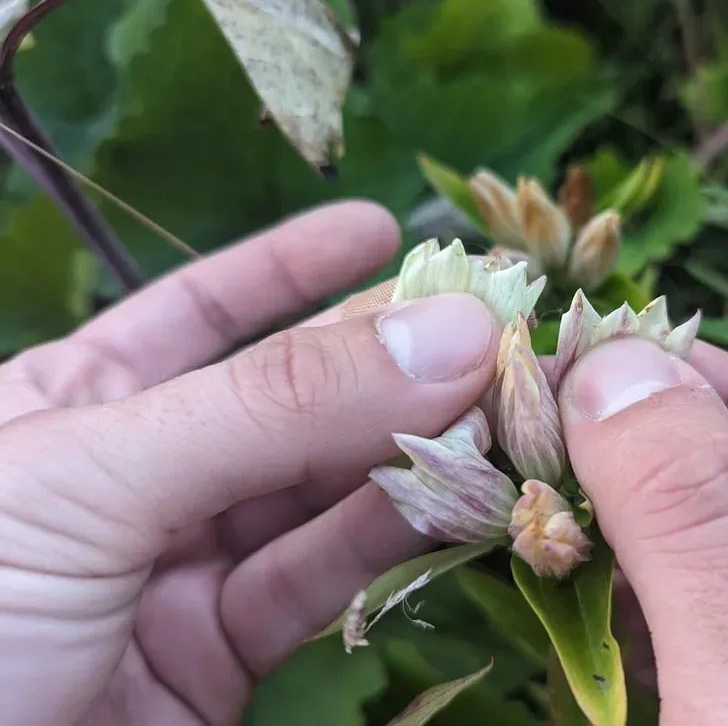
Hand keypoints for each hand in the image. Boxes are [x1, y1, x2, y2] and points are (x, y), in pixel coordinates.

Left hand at [0, 201, 501, 725]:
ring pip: (316, 492)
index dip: (288, 267)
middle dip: (383, 362)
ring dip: (410, 451)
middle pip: (282, 401)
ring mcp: (178, 570)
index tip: (383, 229)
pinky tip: (460, 495)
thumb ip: (274, 404)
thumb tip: (446, 334)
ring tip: (501, 406)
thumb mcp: (96, 471)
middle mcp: (133, 477)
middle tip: (488, 325)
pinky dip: (395, 538)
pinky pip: (320, 579)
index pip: (194, 313)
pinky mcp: (219, 656)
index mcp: (68, 405)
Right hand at [559, 337, 727, 723]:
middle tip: (546, 404)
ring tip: (528, 471)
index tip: (608, 346)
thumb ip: (707, 532)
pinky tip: (546, 558)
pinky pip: (676, 642)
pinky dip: (609, 601)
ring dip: (616, 525)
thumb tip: (616, 370)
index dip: (720, 394)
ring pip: (709, 576)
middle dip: (652, 459)